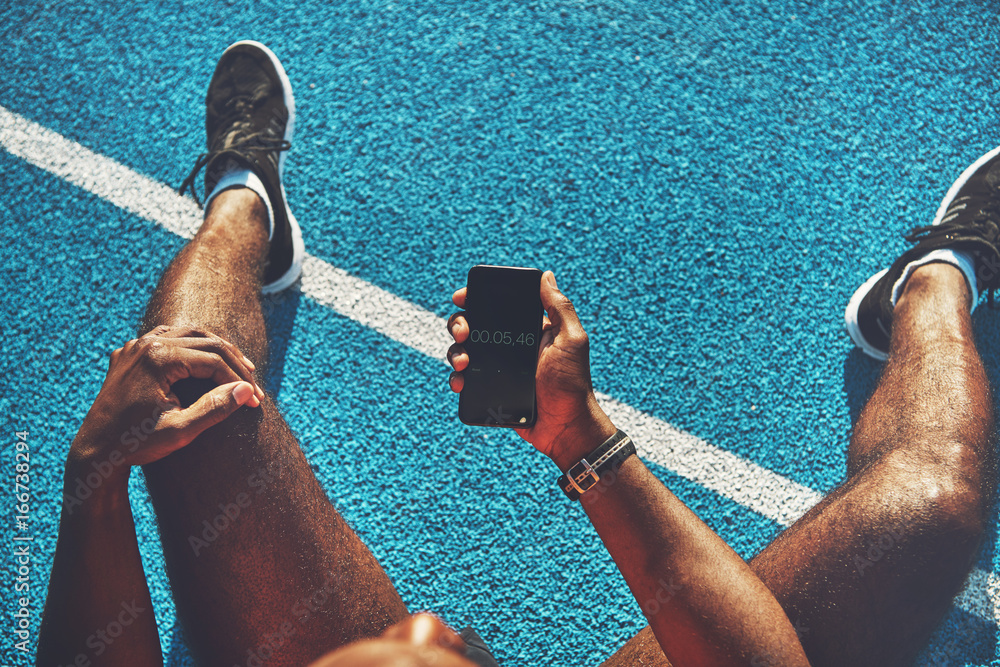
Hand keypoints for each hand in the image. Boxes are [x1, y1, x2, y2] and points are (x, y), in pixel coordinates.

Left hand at [69, 326, 263, 482]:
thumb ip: (215, 408)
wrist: (94, 453)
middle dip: (234, 364)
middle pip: (206, 341)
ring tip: (239, 368)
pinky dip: (191, 347)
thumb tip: (247, 389)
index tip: (255, 402)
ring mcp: (135, 347)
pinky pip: (167, 338)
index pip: (213, 360)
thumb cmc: (136, 444)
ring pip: (188, 333)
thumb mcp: (181, 431)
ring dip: (216, 350)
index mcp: (158, 358)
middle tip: (253, 386)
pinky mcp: (129, 355)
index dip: (239, 380)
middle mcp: (145, 344)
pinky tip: (204, 361)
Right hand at [447, 271, 616, 469]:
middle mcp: (508, 346)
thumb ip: (559, 307)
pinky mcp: (488, 391)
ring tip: (465, 362)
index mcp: (526, 329)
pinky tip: (460, 382)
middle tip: (464, 332)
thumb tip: (546, 276)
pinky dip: (456, 378)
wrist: (564, 427)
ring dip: (454, 352)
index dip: (475, 298)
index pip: (496, 305)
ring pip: (462, 351)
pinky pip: (464, 380)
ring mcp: (496, 369)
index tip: (462, 298)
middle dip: (459, 324)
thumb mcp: (572, 340)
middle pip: (472, 325)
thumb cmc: (573, 383)